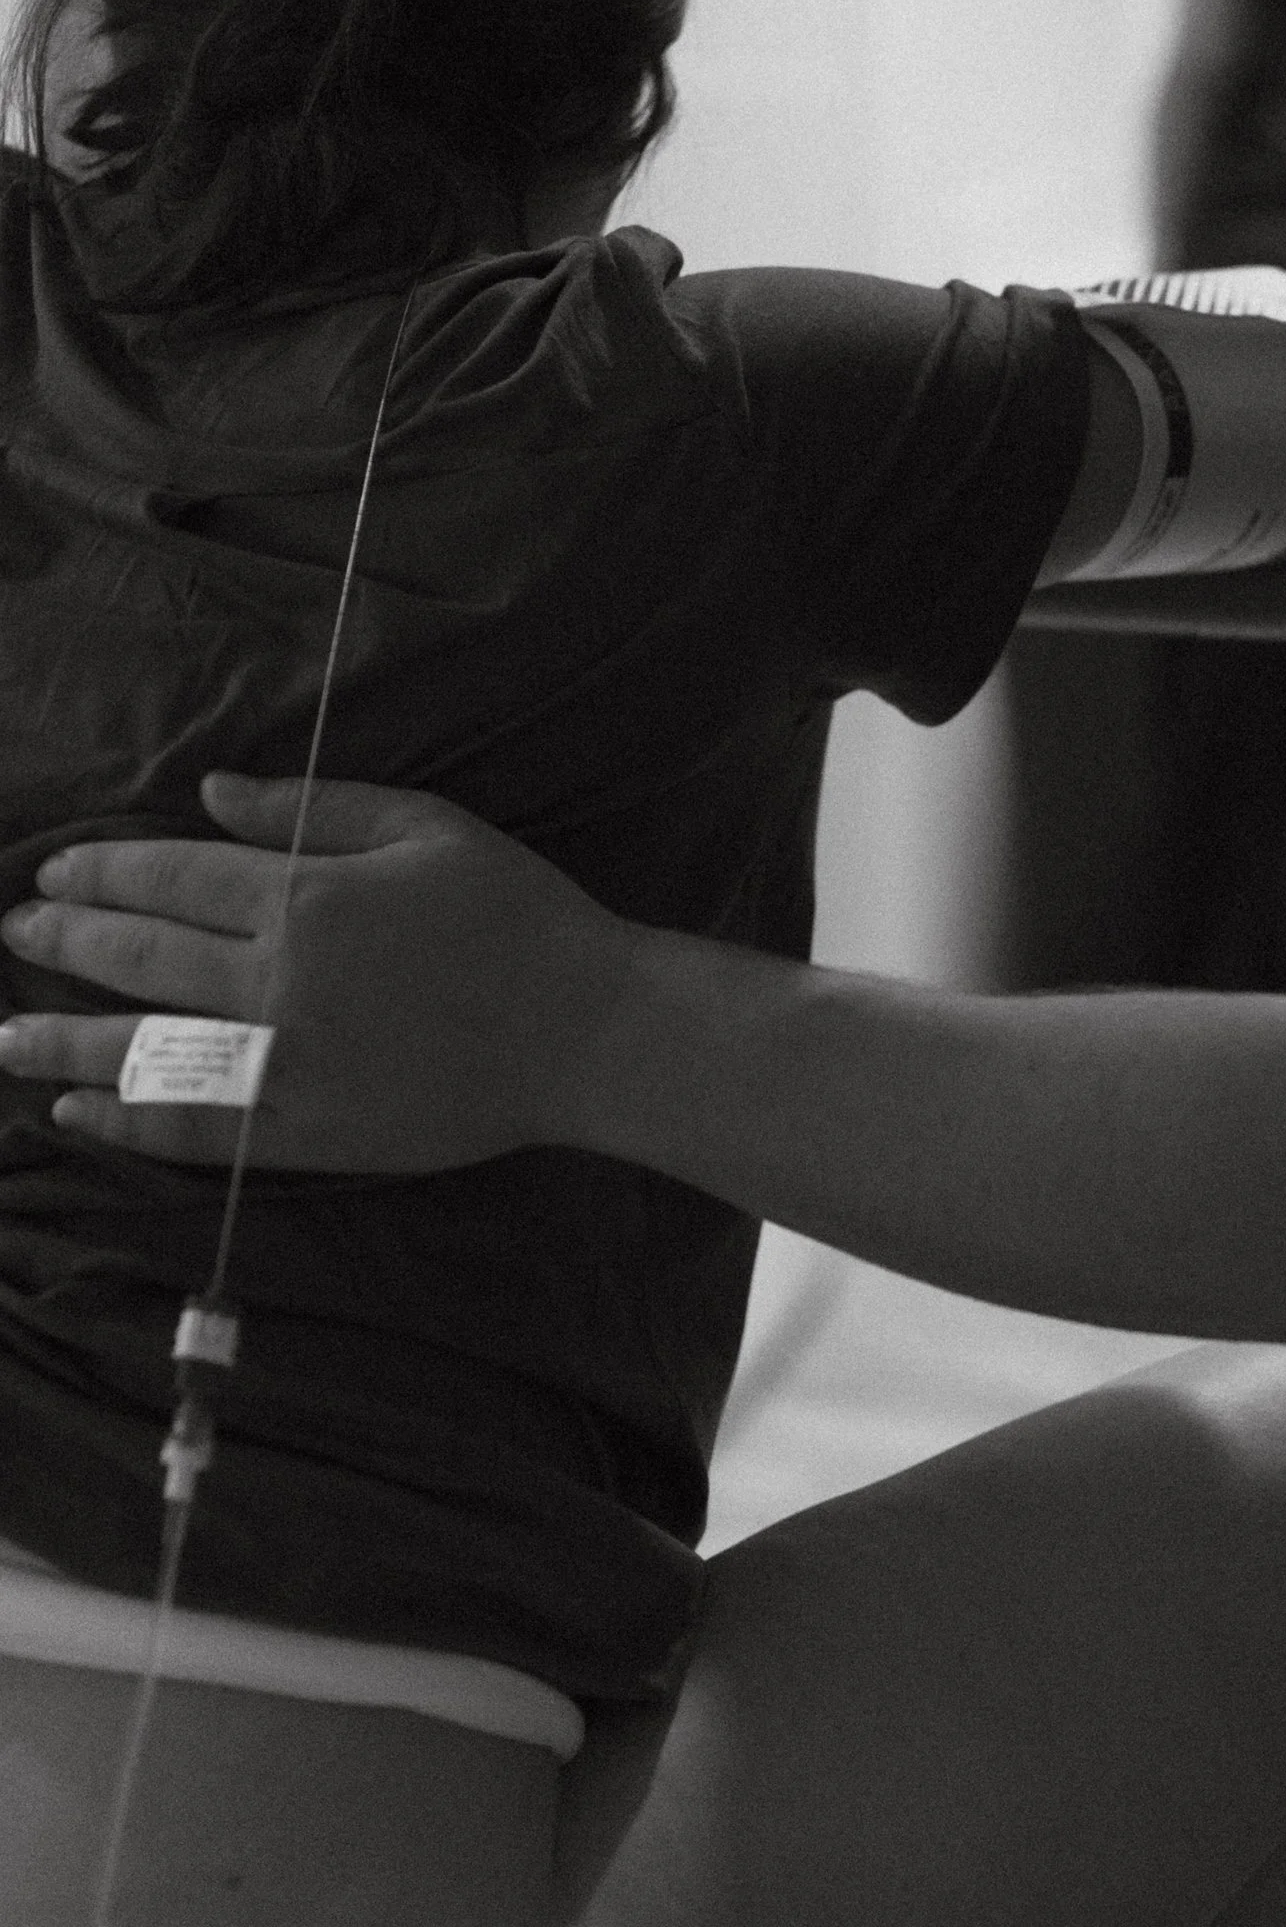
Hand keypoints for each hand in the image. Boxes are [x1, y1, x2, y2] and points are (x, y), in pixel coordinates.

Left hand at [0, 775, 626, 1172]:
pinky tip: (78, 1110)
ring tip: (3, 1039)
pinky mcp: (307, 1133)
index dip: (102, 871)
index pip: (171, 879)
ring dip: (62, 1042)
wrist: (586, 1032)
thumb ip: (311, 807)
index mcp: (308, 897)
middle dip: (63, 941)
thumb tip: (208, 793)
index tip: (52, 872)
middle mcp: (280, 982)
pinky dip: (128, 1121)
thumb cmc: (517, 915)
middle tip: (14, 933)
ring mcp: (288, 1064)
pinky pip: (195, 1130)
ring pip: (146, 1051)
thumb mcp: (425, 827)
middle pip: (140, 958)